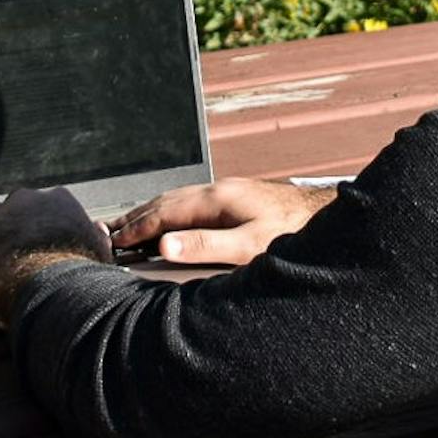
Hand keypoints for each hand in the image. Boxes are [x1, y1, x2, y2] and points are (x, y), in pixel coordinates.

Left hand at [0, 187, 110, 317]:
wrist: (57, 289)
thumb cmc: (81, 273)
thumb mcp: (99, 250)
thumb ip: (96, 235)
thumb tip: (97, 230)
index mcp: (58, 199)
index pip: (46, 200)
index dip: (41, 219)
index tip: (40, 235)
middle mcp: (27, 200)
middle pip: (14, 202)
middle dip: (14, 219)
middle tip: (15, 241)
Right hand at [106, 177, 337, 266]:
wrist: (325, 215)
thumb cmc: (290, 233)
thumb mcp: (248, 247)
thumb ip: (206, 246)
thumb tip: (164, 245)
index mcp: (216, 200)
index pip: (165, 212)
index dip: (137, 227)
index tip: (114, 240)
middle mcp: (218, 190)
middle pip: (167, 201)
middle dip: (138, 216)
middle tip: (112, 231)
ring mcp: (228, 191)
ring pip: (180, 199)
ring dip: (154, 211)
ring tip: (134, 224)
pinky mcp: (238, 198)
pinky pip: (193, 202)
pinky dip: (173, 211)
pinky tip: (175, 221)